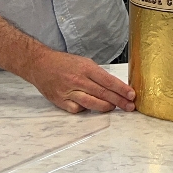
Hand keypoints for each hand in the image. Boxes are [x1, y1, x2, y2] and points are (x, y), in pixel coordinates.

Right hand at [20, 48, 135, 112]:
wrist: (39, 64)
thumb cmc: (64, 63)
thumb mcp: (84, 62)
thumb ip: (97, 74)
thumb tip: (114, 86)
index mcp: (86, 68)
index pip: (108, 81)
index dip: (121, 89)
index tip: (132, 95)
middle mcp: (78, 80)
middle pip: (103, 93)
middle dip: (119, 101)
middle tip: (130, 107)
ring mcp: (68, 91)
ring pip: (92, 103)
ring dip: (106, 107)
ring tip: (114, 107)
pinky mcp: (60, 101)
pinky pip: (77, 109)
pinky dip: (86, 109)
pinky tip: (90, 106)